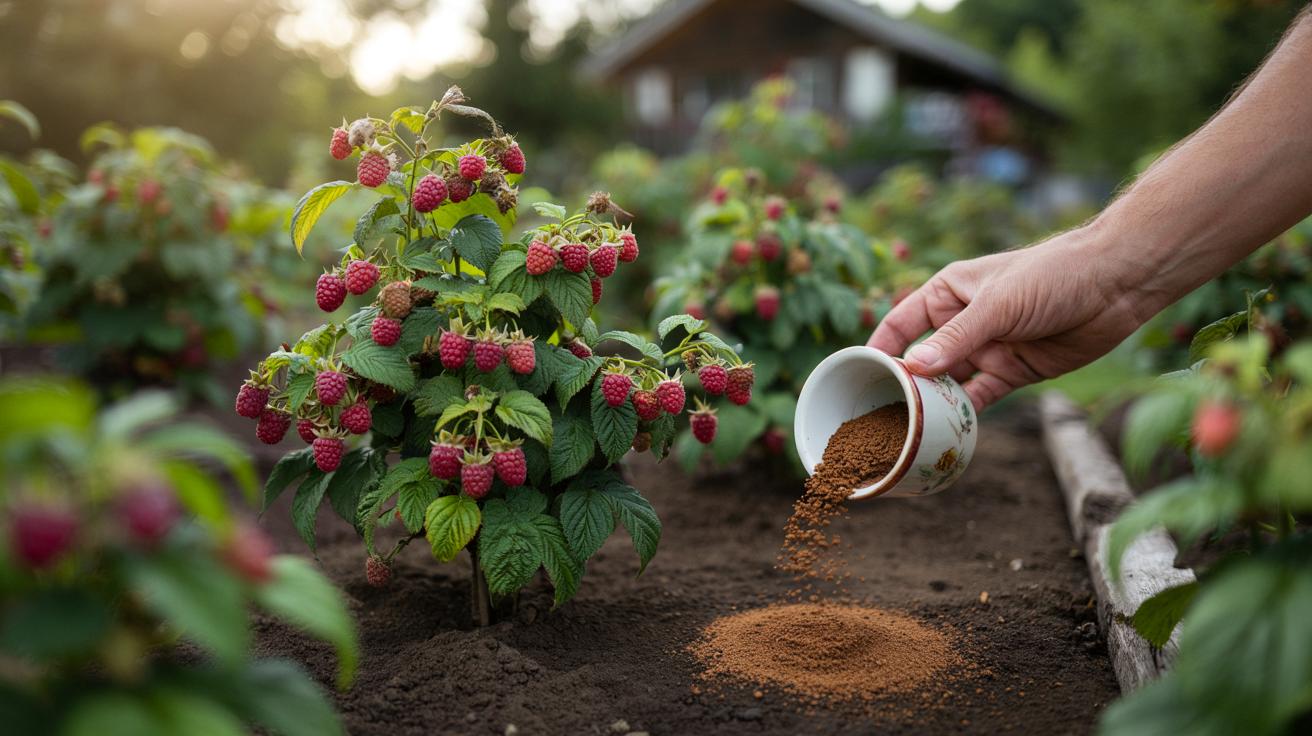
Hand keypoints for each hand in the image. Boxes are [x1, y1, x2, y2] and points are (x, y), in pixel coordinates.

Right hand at [867, 227, 1150, 409]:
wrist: (1117, 283)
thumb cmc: (1053, 274)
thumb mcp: (999, 304)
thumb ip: (957, 338)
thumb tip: (913, 368)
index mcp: (948, 293)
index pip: (901, 323)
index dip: (879, 347)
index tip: (854, 373)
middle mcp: (962, 323)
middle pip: (922, 359)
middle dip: (902, 385)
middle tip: (878, 415)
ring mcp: (987, 349)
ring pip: (949, 383)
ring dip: (932, 404)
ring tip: (907, 430)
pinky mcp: (1013, 372)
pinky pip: (980, 399)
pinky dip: (964, 415)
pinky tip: (947, 433)